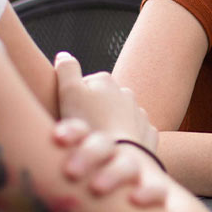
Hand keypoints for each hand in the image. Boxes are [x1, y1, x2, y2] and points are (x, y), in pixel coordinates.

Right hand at [54, 53, 165, 207]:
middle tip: (82, 132)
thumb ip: (66, 70)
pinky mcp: (148, 134)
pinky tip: (116, 151)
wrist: (120, 157)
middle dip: (92, 114)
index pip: (82, 87)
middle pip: (101, 102)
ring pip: (119, 119)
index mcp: (106, 81)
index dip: (71, 103)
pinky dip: (125, 141)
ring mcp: (140, 114)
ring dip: (109, 127)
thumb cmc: (90, 124)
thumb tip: (63, 55)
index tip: (69, 118)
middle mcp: (126, 93)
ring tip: (97, 144)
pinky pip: (134, 135)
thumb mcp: (69, 93)